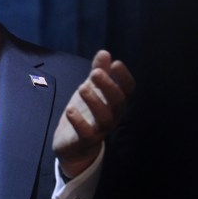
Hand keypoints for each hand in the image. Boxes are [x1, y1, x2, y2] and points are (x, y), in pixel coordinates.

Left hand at [52, 50, 134, 177]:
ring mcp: (99, 131)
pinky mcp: (84, 142)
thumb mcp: (91, 89)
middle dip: (108, 87)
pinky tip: (70, 110)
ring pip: (104, 119)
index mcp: (115, 104)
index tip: (116, 63)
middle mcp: (111, 118)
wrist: (71, 145)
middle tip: (94, 73)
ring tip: (82, 87)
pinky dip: (79, 122)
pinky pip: (86, 134)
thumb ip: (98, 72)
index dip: (124, 78)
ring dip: (94, 102)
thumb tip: (105, 52)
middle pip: (118, 104)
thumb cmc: (85, 114)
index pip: (128, 91)